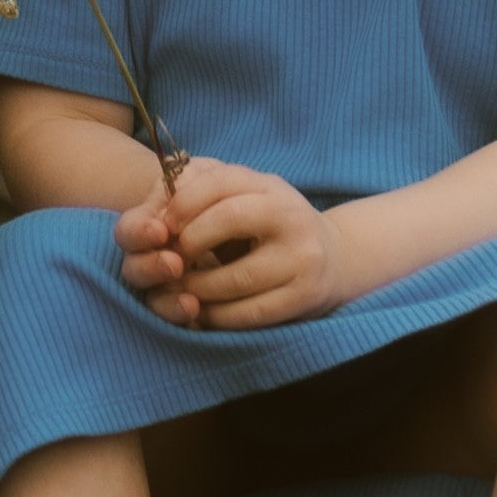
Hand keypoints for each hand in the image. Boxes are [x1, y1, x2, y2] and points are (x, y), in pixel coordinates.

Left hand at [130, 154, 336, 330]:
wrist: (335, 259)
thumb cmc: (273, 227)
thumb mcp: (249, 199)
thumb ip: (208, 195)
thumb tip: (161, 211)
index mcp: (272, 186)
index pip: (222, 180)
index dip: (185, 201)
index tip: (163, 225)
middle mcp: (292, 215)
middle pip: (229, 218)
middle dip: (190, 241)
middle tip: (170, 260)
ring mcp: (302, 258)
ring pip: (238, 275)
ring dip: (198, 286)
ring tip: (180, 288)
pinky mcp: (304, 296)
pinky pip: (251, 312)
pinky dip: (219, 315)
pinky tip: (203, 312)